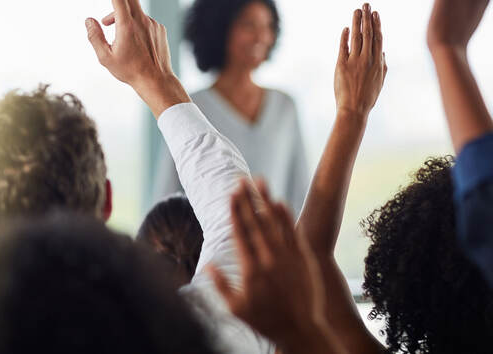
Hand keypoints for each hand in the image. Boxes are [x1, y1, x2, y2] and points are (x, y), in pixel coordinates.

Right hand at [86, 0, 188, 115]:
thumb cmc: (129, 71)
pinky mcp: (158, 29)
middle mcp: (141, 21)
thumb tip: (89, 20)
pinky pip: (143, 20)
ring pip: (134, 10)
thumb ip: (94, 37)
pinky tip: (130, 38)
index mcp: (127, 26)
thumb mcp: (105, 58)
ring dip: (120, 11)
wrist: (156, 80)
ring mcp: (152, 24)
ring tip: (107, 22)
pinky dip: (132, 22)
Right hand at [209, 180, 336, 351]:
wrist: (301, 330)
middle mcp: (269, 259)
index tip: (230, 195)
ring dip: (266, 199)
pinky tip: (279, 201)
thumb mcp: (236, 309)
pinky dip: (285, 216)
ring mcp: (287, 257)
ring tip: (259, 181)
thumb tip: (207, 265)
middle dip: (247, 199)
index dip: (234, 211)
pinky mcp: (303, 258)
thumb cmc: (265, 321)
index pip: (240, 233)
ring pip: (275, 222)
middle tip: (240, 180)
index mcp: (250, 269)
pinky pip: (293, 232)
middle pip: (255, 222)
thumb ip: (220, 285)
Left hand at [334, 4, 386, 117]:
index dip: (377, 25)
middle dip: (367, 18)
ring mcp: (355, 62)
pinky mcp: (342, 65)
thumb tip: (383, 53)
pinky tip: (346, 28)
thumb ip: (382, 66)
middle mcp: (368, 60)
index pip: (378, 39)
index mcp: (378, 63)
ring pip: (357, 37)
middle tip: (366, 4)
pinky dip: (345, 37)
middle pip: (368, 34)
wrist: (354, 110)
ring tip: (357, 11)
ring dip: (357, 22)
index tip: (375, 13)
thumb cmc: (367, 98)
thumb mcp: (379, 82)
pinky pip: (343, 47)